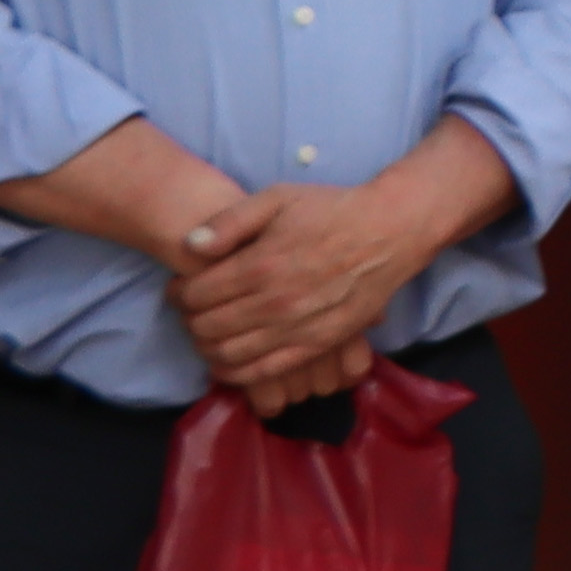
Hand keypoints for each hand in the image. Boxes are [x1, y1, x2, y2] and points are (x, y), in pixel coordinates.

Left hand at [175, 173, 433, 407]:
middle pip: (207, 326)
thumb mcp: (278, 197)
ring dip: (207, 348)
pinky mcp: (318, 344)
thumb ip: (230, 220)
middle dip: (189, 320)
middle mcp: (276, 301)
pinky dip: (237, 373)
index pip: (195, 294)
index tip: (181, 289)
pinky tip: (227, 363)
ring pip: (229, 353)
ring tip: (208, 334)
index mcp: (261, 264)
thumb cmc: (332, 210)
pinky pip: (265, 371)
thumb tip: (189, 245)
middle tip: (192, 311)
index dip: (179, 294)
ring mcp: (298, 327)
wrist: (392, 230)